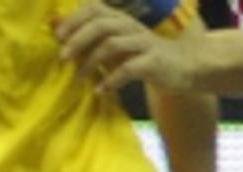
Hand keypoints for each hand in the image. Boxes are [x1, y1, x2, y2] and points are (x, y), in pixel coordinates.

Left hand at [56, 3, 198, 91]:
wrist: (184, 66)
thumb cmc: (144, 56)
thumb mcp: (118, 44)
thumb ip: (94, 39)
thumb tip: (59, 31)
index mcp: (121, 19)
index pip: (94, 9)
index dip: (74, 20)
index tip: (57, 36)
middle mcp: (131, 26)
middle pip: (100, 25)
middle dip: (78, 40)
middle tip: (62, 57)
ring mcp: (143, 43)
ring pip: (111, 45)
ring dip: (91, 61)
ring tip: (79, 77)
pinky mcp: (153, 62)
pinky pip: (128, 69)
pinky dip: (111, 80)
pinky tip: (101, 91)